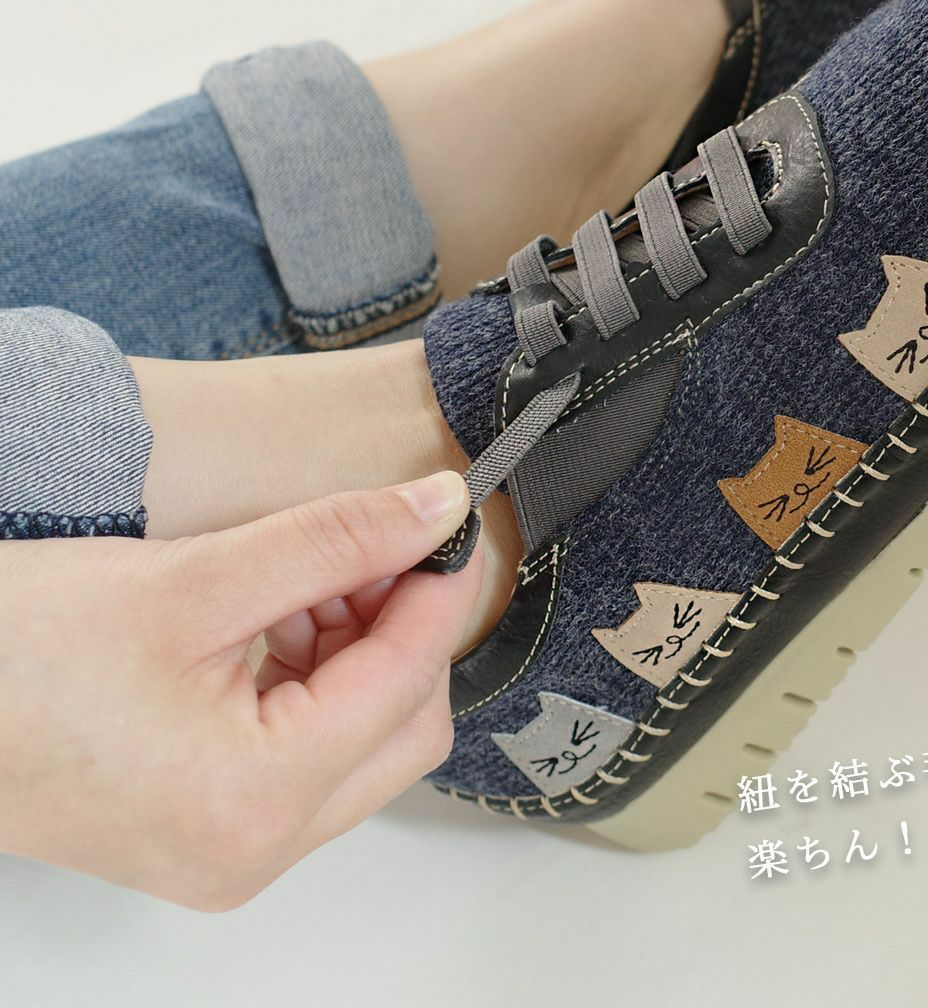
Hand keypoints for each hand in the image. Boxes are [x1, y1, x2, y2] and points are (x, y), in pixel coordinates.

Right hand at [0, 471, 478, 909]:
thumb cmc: (15, 654)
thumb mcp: (193, 579)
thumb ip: (333, 541)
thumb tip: (437, 510)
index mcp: (254, 800)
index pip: (407, 684)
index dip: (439, 592)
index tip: (448, 525)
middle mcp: (254, 851)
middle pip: (404, 730)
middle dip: (403, 629)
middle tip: (376, 549)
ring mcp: (233, 852)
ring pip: (363, 742)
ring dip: (360, 652)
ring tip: (309, 578)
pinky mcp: (213, 832)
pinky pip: (311, 757)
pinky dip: (317, 682)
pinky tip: (280, 618)